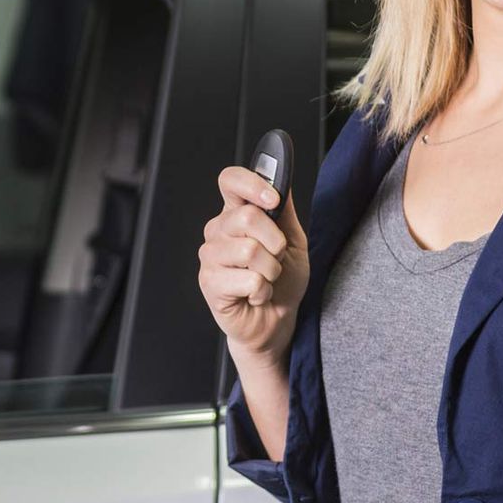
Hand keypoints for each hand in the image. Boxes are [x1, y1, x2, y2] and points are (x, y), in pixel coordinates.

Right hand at [197, 163, 310, 358]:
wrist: (277, 321)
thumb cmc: (282, 282)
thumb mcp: (292, 241)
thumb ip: (283, 211)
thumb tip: (280, 181)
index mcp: (235, 214)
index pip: (230, 180)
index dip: (252, 184)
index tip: (274, 199)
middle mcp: (218, 231)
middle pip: (247, 216)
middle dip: (276, 242)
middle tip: (276, 259)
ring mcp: (210, 257)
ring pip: (250, 250)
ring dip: (272, 270)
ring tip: (266, 279)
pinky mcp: (210, 283)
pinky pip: (249, 279)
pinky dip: (264, 291)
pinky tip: (256, 295)